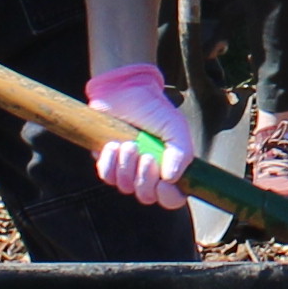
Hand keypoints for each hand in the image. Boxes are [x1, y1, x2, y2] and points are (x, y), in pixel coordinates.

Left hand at [85, 64, 193, 209]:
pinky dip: (109, 163)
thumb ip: (181, 152)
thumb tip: (172, 178)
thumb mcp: (175, 127)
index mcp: (170, 167)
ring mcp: (127, 170)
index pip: (173, 198)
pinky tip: (113, 145)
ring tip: (129, 144)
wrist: (124, 90)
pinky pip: (106, 177)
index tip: (163, 182)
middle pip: (147, 197)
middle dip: (144, 179)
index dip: (168, 197)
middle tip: (145, 156)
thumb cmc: (152, 107)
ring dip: (126, 166)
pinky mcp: (108, 162)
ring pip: (125, 187)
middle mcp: (148, 173)